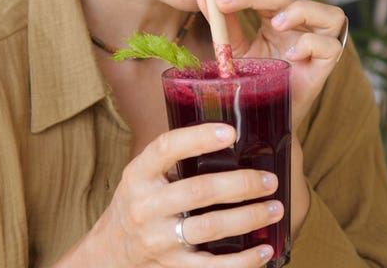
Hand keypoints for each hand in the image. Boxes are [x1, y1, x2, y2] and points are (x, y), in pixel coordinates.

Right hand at [67, 123, 283, 266]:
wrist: (111, 250)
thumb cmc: (138, 202)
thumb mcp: (143, 174)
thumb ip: (174, 158)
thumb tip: (228, 133)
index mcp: (139, 174)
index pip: (165, 148)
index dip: (198, 138)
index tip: (231, 132)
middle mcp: (146, 206)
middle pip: (198, 191)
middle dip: (240, 184)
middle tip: (269, 180)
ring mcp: (159, 238)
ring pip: (209, 227)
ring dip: (248, 218)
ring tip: (275, 208)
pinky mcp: (173, 265)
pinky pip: (212, 266)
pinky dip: (243, 260)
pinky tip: (265, 250)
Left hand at [195, 0, 346, 130]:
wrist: (263, 119)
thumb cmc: (254, 81)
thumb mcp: (234, 50)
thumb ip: (223, 24)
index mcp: (276, 15)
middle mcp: (299, 24)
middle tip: (224, 0)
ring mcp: (317, 42)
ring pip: (327, 12)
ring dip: (300, 11)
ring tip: (276, 23)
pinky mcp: (326, 65)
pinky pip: (331, 46)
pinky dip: (311, 44)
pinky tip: (291, 54)